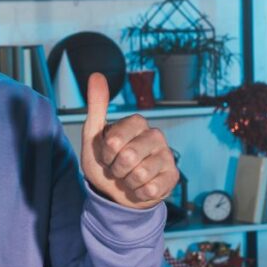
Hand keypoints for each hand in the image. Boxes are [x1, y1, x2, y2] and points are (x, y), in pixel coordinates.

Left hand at [80, 73, 178, 209]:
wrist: (115, 191)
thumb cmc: (105, 161)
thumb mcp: (94, 135)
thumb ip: (97, 106)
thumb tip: (96, 75)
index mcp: (137, 122)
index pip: (114, 140)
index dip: (106, 153)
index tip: (107, 154)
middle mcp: (155, 135)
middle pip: (128, 157)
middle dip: (116, 169)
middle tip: (118, 167)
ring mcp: (167, 155)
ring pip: (139, 174)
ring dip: (127, 181)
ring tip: (128, 177)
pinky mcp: (173, 176)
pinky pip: (151, 188)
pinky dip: (138, 192)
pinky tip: (139, 187)